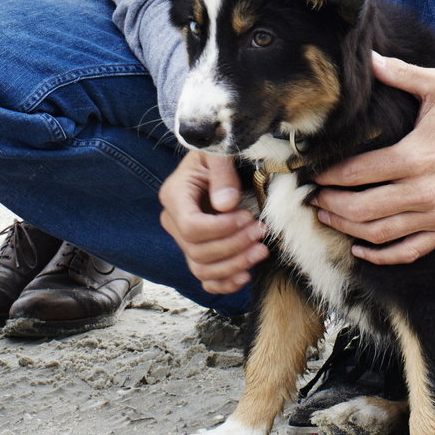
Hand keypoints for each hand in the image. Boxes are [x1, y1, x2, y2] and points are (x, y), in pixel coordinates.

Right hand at [159, 149, 265, 294]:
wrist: (216, 162)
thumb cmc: (218, 152)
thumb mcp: (220, 152)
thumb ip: (222, 173)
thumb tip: (226, 205)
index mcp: (174, 195)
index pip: (191, 227)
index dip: (222, 229)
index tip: (248, 217)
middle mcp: (173, 221)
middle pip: (198, 251)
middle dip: (234, 246)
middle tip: (261, 231)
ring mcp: (183, 239)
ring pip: (201, 269)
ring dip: (234, 265)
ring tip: (261, 250)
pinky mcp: (197, 250)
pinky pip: (205, 278)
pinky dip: (224, 283)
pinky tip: (245, 275)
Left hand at [311, 52, 434, 264]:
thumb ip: (400, 74)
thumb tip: (367, 58)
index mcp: (414, 157)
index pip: (358, 173)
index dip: (329, 176)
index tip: (311, 174)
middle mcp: (423, 192)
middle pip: (362, 208)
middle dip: (330, 205)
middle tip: (312, 198)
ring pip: (379, 234)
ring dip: (346, 228)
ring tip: (326, 216)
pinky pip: (407, 252)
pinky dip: (380, 256)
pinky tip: (359, 250)